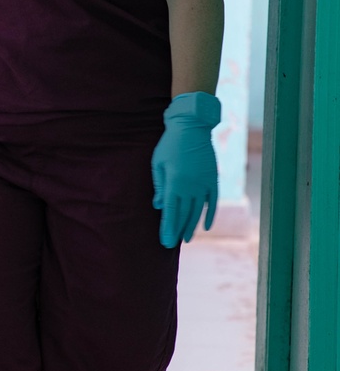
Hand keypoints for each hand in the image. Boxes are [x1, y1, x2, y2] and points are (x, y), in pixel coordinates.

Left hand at [151, 92, 220, 248]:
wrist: (192, 126)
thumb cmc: (170, 144)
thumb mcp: (158, 163)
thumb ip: (159, 185)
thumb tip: (158, 206)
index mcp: (174, 182)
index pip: (170, 211)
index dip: (167, 228)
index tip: (164, 242)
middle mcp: (190, 186)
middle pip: (183, 214)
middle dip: (177, 231)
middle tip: (171, 244)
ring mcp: (203, 184)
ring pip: (197, 211)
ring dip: (191, 226)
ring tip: (185, 239)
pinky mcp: (212, 179)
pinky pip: (212, 201)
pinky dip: (209, 215)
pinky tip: (205, 227)